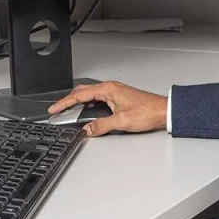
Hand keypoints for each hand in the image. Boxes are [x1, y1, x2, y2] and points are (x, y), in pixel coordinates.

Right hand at [48, 81, 167, 136]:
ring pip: (90, 95)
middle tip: (57, 110)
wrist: (163, 111)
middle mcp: (110, 88)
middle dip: (68, 101)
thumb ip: (101, 126)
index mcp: (108, 89)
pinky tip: (87, 112)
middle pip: (83, 92)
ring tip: (68, 112)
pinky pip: (98, 99)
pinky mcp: (119, 98)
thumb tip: (87, 129)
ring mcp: (115, 92)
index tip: (54, 109)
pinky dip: (88, 104)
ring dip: (78, 103)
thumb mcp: (121, 122)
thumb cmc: (147, 111)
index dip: (64, 103)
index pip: (80, 95)